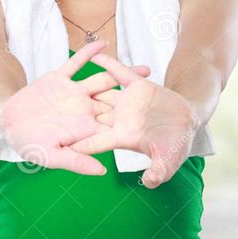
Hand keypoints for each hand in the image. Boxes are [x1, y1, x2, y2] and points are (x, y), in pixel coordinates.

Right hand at [0, 40, 150, 175]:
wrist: (7, 121)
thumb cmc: (28, 144)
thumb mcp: (52, 156)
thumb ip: (77, 162)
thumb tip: (103, 172)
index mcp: (85, 128)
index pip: (114, 126)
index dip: (134, 124)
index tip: (157, 123)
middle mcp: (83, 109)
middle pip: (117, 101)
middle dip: (138, 97)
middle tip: (161, 92)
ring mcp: (73, 93)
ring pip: (103, 81)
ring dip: (122, 74)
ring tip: (145, 69)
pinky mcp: (60, 79)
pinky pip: (77, 64)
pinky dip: (89, 54)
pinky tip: (104, 43)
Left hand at [69, 52, 199, 187]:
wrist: (189, 123)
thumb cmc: (177, 145)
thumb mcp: (168, 162)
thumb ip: (158, 172)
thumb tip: (148, 183)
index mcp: (122, 137)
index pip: (95, 142)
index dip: (78, 144)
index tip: (59, 146)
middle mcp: (120, 119)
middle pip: (90, 116)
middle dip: (71, 115)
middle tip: (48, 112)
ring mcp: (127, 102)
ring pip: (101, 93)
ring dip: (84, 88)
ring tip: (62, 82)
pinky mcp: (137, 86)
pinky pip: (119, 73)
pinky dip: (108, 64)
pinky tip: (94, 55)